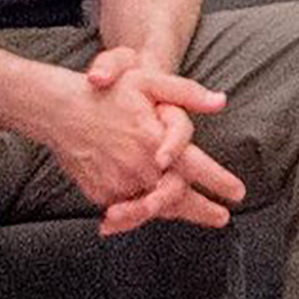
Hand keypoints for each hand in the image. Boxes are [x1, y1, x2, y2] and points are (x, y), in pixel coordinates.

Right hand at [71, 49, 243, 233]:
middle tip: (221, 217)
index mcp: (154, 140)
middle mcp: (139, 167)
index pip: (196, 167)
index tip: (238, 193)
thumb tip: (220, 101)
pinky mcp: (100, 193)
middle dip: (203, 210)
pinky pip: (128, 209)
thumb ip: (187, 92)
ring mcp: (118, 184)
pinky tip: (156, 210)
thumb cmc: (109, 93)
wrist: (60, 110)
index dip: (219, 181)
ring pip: (154, 207)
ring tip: (195, 215)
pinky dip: (144, 211)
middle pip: (178, 197)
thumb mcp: (149, 81)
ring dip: (177, 213)